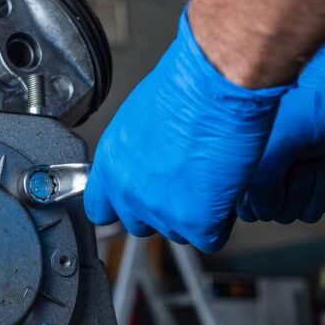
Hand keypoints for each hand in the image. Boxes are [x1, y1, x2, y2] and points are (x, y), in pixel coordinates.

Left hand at [84, 8, 289, 251]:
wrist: (214, 85)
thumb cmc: (185, 88)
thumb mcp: (141, 118)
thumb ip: (137, 152)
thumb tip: (148, 160)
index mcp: (111, 164)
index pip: (100, 209)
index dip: (122, 207)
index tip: (135, 202)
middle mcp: (130, 191)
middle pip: (142, 225)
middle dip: (164, 210)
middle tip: (185, 182)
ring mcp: (161, 211)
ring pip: (178, 232)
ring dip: (195, 214)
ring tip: (209, 178)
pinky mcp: (196, 221)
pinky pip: (209, 238)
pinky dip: (221, 221)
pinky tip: (225, 191)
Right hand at [237, 39, 324, 223]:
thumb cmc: (313, 102)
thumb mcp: (277, 146)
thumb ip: (260, 187)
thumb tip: (263, 212)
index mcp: (242, 160)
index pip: (250, 209)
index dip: (271, 197)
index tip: (282, 171)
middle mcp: (262, 169)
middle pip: (282, 212)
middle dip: (302, 185)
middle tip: (305, 155)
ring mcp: (290, 173)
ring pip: (306, 209)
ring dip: (321, 181)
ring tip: (320, 151)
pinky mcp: (315, 175)